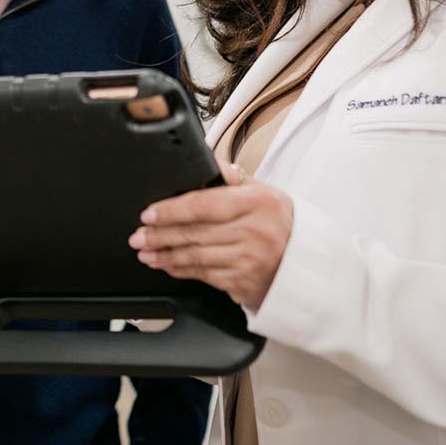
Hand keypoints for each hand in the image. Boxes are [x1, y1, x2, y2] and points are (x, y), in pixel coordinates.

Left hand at [129, 165, 293, 308]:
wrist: (307, 265)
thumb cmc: (283, 225)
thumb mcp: (265, 193)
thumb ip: (233, 179)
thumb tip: (206, 160)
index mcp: (257, 202)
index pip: (204, 204)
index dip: (171, 210)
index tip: (149, 213)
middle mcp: (254, 231)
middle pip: (194, 232)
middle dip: (159, 235)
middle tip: (138, 235)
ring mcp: (248, 261)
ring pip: (195, 257)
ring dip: (165, 255)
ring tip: (146, 251)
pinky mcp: (243, 284)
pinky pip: (204, 276)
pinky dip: (181, 270)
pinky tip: (168, 265)